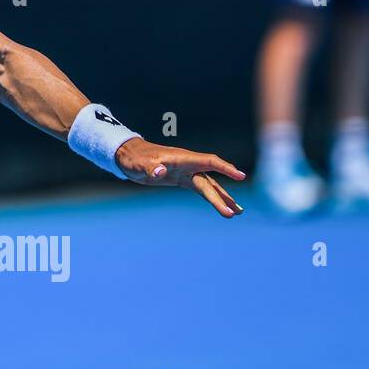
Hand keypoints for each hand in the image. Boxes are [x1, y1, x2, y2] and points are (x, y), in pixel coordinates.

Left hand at [115, 138, 245, 217]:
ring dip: (222, 198)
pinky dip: (211, 197)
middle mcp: (188, 165)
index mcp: (182, 158)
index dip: (225, 168)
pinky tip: (222, 206)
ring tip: (238, 212)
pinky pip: (200, 189)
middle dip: (222, 197)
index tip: (241, 176)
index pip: (209, 162)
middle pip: (210, 181)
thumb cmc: (135, 158)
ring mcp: (186, 172)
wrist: (128, 156)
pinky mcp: (181, 179)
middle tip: (236, 212)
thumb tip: (160, 171)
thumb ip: (150, 167)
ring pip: (208, 186)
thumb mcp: (140, 164)